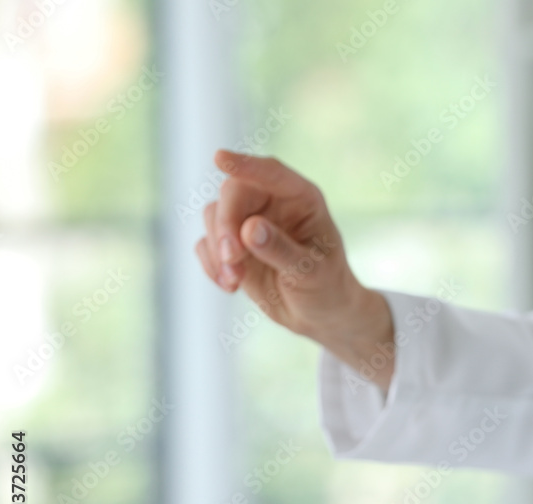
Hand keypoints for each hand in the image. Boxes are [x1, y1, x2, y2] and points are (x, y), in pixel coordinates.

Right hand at [195, 150, 394, 388]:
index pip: (271, 173)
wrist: (320, 314)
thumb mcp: (311, 272)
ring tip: (234, 282)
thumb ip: (281, 250)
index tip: (220, 159)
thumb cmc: (327, 287)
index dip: (245, 165)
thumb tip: (248, 228)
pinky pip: (205, 243)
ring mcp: (248, 221)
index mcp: (301, 198)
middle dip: (225, 225)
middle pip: (233, 194)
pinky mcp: (231, 245)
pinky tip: (230, 286)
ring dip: (217, 250)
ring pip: (213, 216)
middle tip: (230, 258)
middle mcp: (272, 203)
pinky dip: (210, 264)